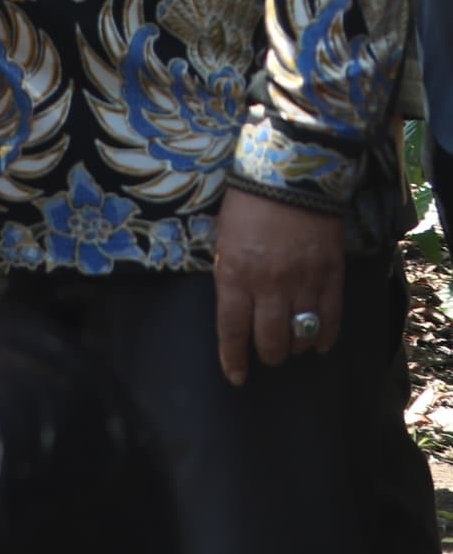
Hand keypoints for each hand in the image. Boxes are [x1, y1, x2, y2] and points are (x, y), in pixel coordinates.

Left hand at [212, 186, 344, 382]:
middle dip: (267, 355)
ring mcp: (303, 282)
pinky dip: (326, 337)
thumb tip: (235, 307)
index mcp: (235, 274)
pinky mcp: (331, 276)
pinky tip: (320, 344)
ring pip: (301, 334)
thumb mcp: (223, 239)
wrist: (290, 176)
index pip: (232, 329)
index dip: (234, 358)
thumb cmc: (247, 205)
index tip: (236, 377)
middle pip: (270, 339)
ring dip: (295, 347)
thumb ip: (229, 274)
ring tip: (291, 347)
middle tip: (267, 355)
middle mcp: (269, 285)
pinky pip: (331, 318)